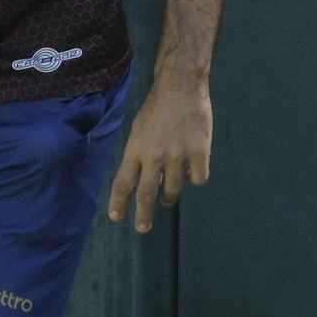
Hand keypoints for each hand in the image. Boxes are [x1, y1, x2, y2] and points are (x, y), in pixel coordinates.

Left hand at [107, 75, 212, 232]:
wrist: (181, 87)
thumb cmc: (157, 107)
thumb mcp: (139, 130)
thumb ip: (140, 154)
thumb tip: (149, 179)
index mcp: (135, 149)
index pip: (123, 182)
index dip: (119, 203)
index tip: (116, 218)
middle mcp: (155, 156)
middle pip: (147, 194)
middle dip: (143, 215)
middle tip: (142, 228)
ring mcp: (178, 156)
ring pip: (174, 190)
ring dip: (170, 195)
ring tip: (169, 194)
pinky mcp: (200, 153)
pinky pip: (198, 178)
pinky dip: (195, 177)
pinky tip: (193, 170)